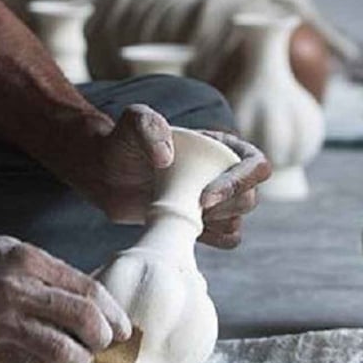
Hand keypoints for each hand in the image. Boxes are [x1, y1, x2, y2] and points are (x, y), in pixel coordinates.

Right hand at [0, 232, 130, 362]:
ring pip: (61, 351)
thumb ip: (54, 274)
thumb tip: (96, 303)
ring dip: (80, 357)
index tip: (122, 325)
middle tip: (106, 341)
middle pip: (81, 321)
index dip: (113, 312)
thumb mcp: (19, 250)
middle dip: (103, 337)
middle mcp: (17, 292)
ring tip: (80, 353)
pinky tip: (54, 359)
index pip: (87, 290)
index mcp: (29, 261)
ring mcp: (3, 323)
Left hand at [87, 105, 271, 248]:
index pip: (256, 164)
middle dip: (224, 209)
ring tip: (179, 215)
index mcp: (223, 145)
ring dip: (214, 226)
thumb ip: (149, 126)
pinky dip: (210, 240)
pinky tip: (182, 229)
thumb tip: (167, 158)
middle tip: (189, 208)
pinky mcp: (204, 224)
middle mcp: (226, 173)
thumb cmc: (124, 142)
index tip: (205, 197)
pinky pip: (225, 239)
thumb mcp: (133, 122)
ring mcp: (216, 201)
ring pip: (237, 222)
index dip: (239, 183)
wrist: (106, 174)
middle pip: (250, 198)